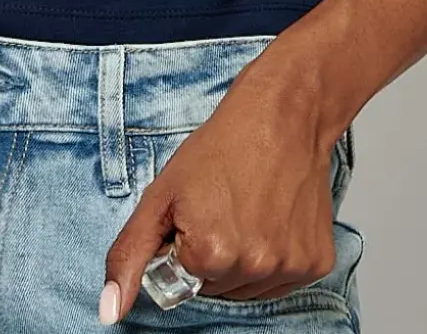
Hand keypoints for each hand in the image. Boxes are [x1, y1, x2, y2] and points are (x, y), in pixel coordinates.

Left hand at [99, 58, 339, 321]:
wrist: (282, 114)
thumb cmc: (222, 146)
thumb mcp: (161, 194)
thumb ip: (130, 255)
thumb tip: (110, 311)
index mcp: (211, 255)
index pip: (182, 281)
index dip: (183, 246)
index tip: (196, 213)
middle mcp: (254, 267)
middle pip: (217, 287)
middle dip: (212, 255)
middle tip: (221, 207)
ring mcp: (290, 266)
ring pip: (249, 287)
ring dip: (243, 260)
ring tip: (248, 210)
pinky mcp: (316, 262)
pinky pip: (282, 280)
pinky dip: (275, 257)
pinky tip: (272, 219)